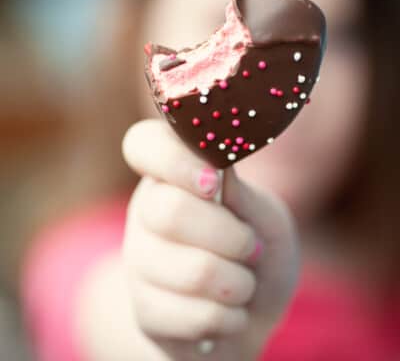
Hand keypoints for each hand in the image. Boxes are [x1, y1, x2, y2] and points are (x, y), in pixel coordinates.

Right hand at [122, 119, 298, 359]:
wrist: (250, 311)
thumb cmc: (258, 252)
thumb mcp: (266, 218)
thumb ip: (243, 195)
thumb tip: (218, 166)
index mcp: (172, 178)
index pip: (143, 144)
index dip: (175, 159)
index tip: (213, 181)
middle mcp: (147, 214)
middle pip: (170, 212)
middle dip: (232, 236)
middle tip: (251, 247)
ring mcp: (140, 263)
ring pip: (193, 271)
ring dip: (239, 283)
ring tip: (243, 282)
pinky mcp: (145, 311)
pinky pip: (193, 316)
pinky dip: (230, 318)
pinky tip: (228, 311)